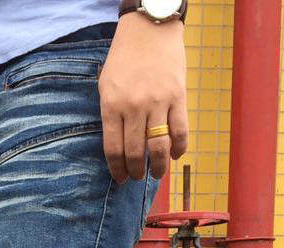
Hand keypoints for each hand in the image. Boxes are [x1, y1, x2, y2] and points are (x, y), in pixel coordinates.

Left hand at [99, 13, 187, 182]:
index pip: (113, 150)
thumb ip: (109, 116)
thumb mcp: (105, 87)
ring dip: (158, 166)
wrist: (149, 30)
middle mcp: (134, 108)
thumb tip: (116, 148)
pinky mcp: (178, 96)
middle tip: (138, 178)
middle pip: (136, 152)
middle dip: (136, 172)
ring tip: (157, 174)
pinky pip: (181, 130)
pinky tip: (176, 155)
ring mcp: (157, 102)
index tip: (120, 179)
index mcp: (112, 107)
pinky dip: (179, 147)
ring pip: (159, 146)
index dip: (117, 170)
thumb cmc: (123, 60)